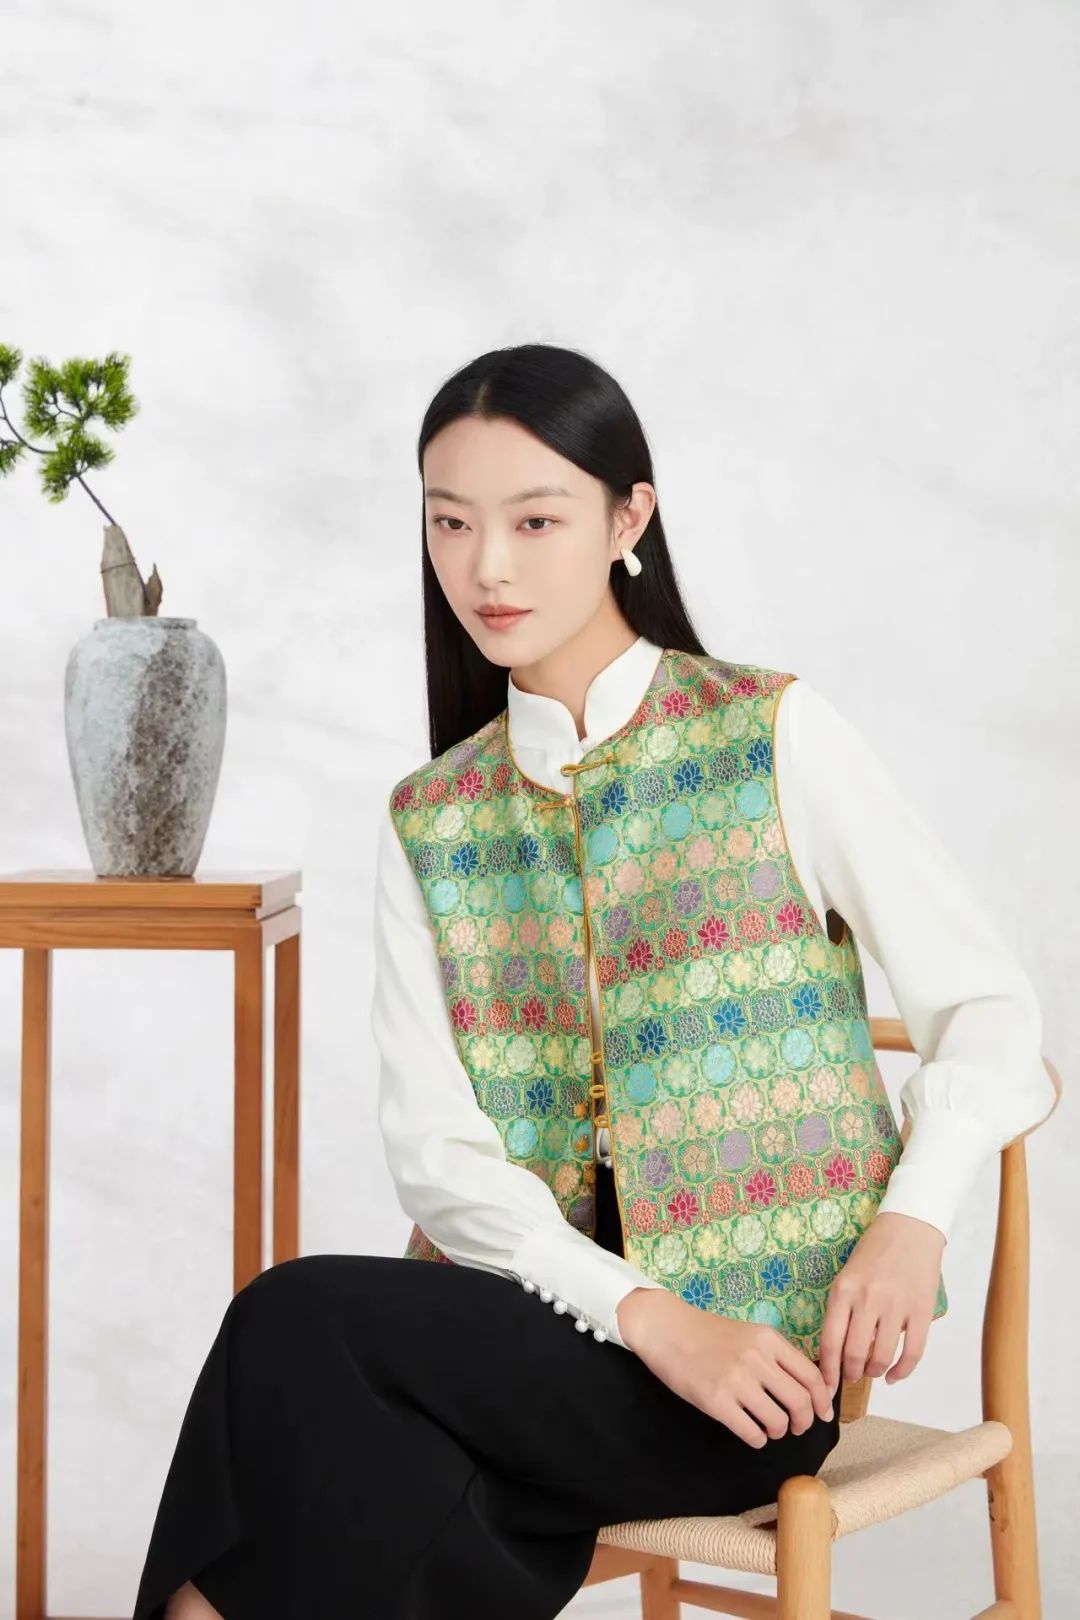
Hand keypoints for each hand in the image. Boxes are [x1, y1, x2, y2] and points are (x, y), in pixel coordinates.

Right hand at [616, 1287, 834, 1449]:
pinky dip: (758, 1439)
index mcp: (768, 1340)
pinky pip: (752, 1433)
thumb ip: (776, 1356)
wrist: (666, 1329)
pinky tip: (751, 1431)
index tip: (824, 1415)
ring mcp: (736, 1380)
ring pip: (778, 1421)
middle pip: (800, 1402)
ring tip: (770, 1428)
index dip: (823, 1401)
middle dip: (804, 1422)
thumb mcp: (749, 1334)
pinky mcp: (716, 1401)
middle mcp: (756, 1359)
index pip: (811, 1376)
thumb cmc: (708, 1334)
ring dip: (779, 1431)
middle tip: (797, 1427)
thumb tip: (806, 1388)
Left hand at [818, 1211, 945, 1393]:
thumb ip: (842, 1309)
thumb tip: (837, 1352)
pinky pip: (912, 1353)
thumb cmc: (874, 1251)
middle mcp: (867, 1300)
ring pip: (881, 1357)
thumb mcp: (847, 1275)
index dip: (827, 1372)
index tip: (825, 1387)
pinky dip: (901, 1372)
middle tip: (851, 1376)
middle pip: (854, 1354)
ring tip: (871, 1371)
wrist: (910, 1227)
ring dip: (874, 1372)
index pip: (830, 1342)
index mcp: (843, 1290)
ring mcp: (896, 1306)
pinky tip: (894, 1376)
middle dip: (850, 1373)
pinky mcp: (922, 1311)